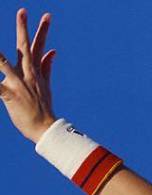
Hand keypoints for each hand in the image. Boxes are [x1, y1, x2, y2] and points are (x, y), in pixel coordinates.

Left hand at [0, 8, 56, 142]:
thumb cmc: (42, 109)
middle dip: (23, 30)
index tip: (46, 16)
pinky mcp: (11, 96)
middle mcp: (27, 75)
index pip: (38, 47)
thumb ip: (46, 66)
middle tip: (23, 12)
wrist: (46, 130)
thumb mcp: (45, 85)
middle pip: (25, 48)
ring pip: (5, 64)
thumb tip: (51, 51)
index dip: (41, 30)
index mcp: (35, 72)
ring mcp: (19, 85)